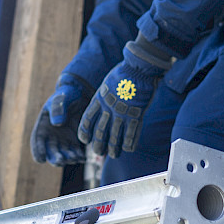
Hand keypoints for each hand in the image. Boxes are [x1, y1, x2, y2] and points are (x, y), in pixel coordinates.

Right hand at [31, 74, 93, 165]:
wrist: (80, 95)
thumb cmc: (67, 94)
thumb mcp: (62, 98)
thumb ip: (58, 108)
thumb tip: (57, 123)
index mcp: (43, 125)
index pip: (37, 140)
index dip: (38, 150)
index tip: (41, 159)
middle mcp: (51, 136)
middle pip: (50, 151)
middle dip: (54, 158)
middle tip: (60, 161)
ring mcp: (62, 140)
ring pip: (63, 154)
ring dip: (68, 159)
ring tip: (74, 158)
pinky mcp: (74, 142)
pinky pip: (75, 152)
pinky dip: (78, 157)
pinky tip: (83, 158)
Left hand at [78, 37, 170, 157]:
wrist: (139, 68)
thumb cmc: (124, 73)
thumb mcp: (107, 83)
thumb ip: (105, 96)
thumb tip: (104, 106)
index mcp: (99, 98)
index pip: (87, 119)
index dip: (85, 131)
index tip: (84, 140)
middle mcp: (108, 108)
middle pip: (100, 131)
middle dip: (99, 144)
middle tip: (99, 152)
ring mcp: (122, 112)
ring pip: (115, 136)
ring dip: (114, 148)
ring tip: (114, 155)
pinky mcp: (136, 114)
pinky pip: (132, 133)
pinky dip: (130, 143)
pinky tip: (129, 149)